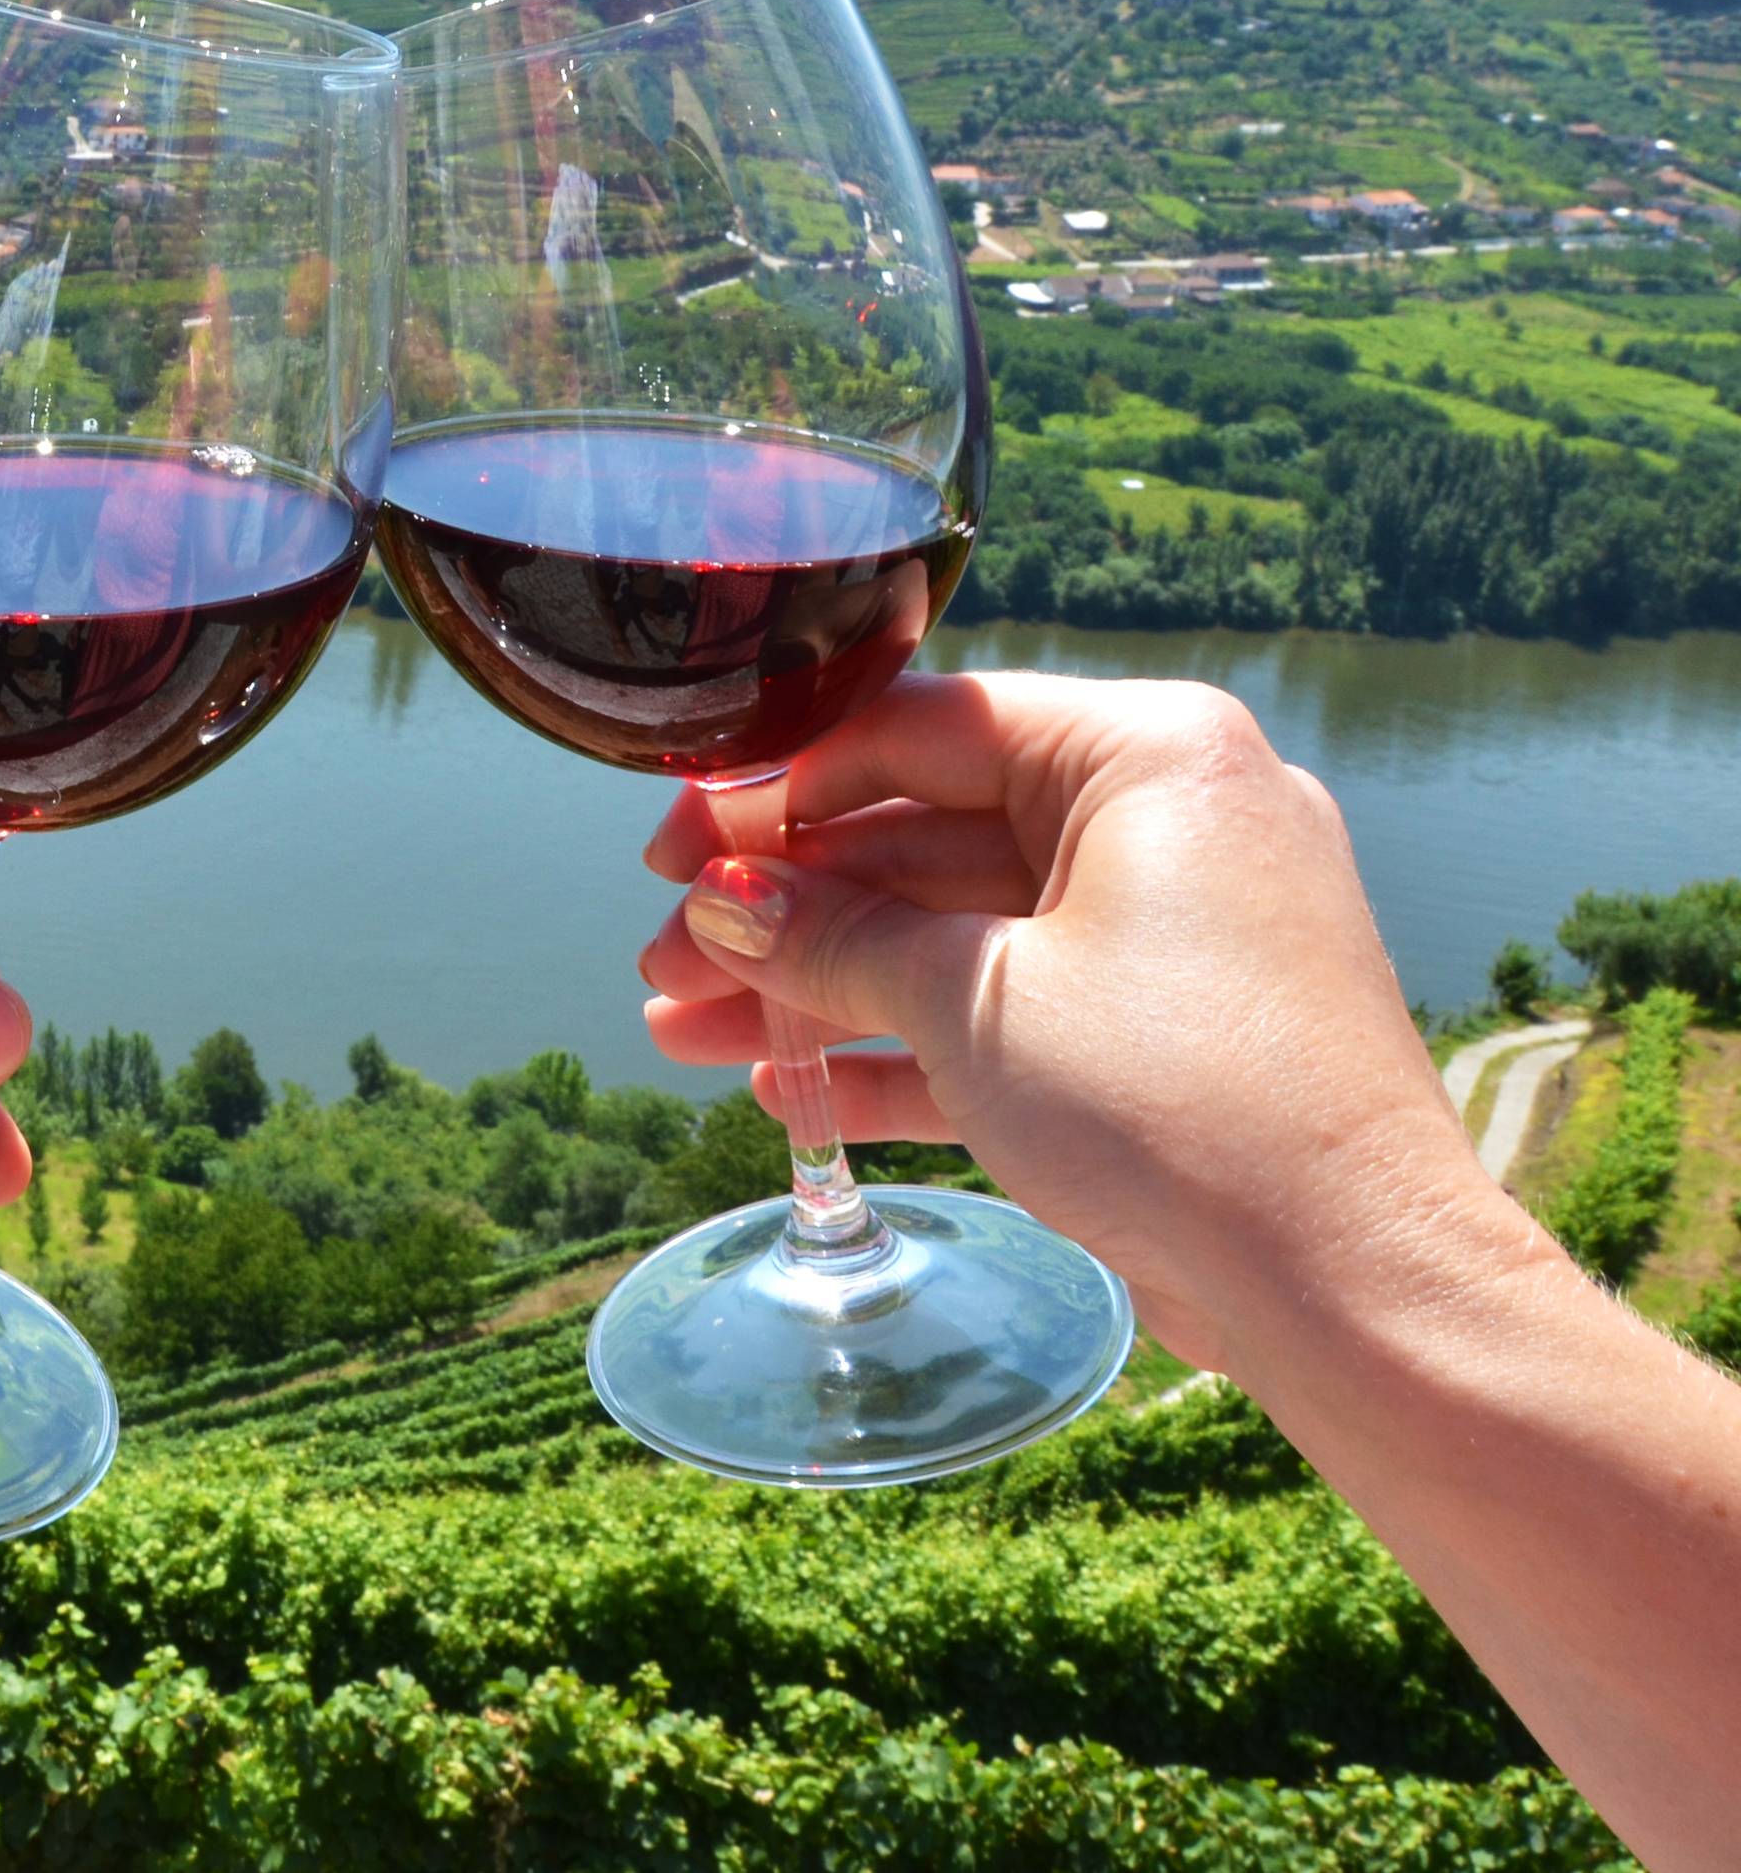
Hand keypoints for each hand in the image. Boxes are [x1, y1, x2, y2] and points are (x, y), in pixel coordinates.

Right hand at [633, 672, 1509, 1375]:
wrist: (1354, 1289)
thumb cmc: (1181, 1106)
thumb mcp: (973, 1000)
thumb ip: (831, 936)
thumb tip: (719, 906)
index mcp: (1146, 756)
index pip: (916, 730)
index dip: (774, 790)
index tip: (672, 850)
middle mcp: (1168, 821)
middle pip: (925, 836)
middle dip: (783, 910)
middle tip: (663, 960)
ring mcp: (1172, 935)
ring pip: (954, 935)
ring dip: (818, 986)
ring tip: (684, 1035)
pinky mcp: (1164, 1037)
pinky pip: (1006, 1012)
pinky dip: (902, 1047)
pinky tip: (787, 1093)